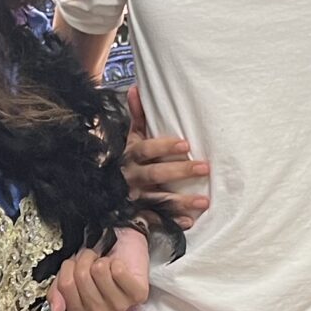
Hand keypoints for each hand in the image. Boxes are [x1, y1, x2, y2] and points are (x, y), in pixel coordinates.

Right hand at [49, 224, 151, 310]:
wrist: (120, 240)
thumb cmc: (96, 256)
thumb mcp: (70, 270)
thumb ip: (58, 290)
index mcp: (82, 309)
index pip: (67, 292)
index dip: (68, 272)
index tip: (75, 264)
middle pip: (82, 281)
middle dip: (85, 262)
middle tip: (93, 260)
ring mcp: (120, 305)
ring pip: (100, 275)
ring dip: (101, 261)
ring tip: (107, 262)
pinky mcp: (138, 295)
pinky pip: (119, 274)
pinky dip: (117, 263)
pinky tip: (119, 265)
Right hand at [122, 86, 208, 224]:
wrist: (105, 191)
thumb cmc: (127, 160)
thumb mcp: (129, 138)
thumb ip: (137, 116)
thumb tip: (135, 88)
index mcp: (129, 156)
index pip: (145, 150)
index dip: (164, 147)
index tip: (186, 144)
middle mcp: (131, 177)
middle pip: (155, 174)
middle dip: (180, 171)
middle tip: (205, 167)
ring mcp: (135, 198)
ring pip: (159, 200)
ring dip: (182, 202)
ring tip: (205, 201)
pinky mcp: (139, 215)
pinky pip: (156, 220)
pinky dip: (172, 222)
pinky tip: (189, 222)